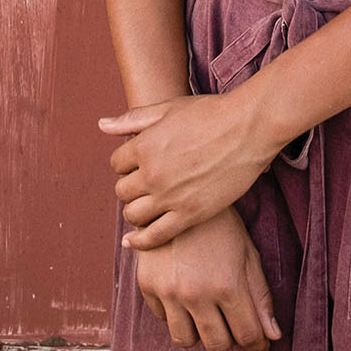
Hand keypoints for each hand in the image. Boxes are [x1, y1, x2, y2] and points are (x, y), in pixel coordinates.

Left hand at [101, 91, 285, 249]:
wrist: (249, 128)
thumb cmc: (210, 113)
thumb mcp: (168, 108)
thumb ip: (132, 119)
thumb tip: (102, 125)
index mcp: (144, 146)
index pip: (116, 163)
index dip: (126, 163)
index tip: (140, 163)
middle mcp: (152, 173)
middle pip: (122, 190)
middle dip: (130, 186)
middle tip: (146, 183)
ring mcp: (171, 197)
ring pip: (134, 215)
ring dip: (135, 210)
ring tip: (147, 204)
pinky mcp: (190, 214)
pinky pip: (156, 236)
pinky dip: (141, 241)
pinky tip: (134, 242)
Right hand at [132, 207, 281, 350]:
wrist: (177, 194)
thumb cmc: (220, 224)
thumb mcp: (247, 254)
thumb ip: (260, 297)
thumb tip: (273, 335)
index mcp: (227, 285)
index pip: (247, 336)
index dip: (257, 344)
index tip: (258, 342)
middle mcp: (196, 293)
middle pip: (216, 345)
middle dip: (228, 339)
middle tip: (231, 324)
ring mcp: (169, 291)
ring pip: (185, 340)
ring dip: (199, 332)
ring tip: (205, 314)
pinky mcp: (147, 285)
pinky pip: (163, 319)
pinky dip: (175, 314)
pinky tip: (183, 294)